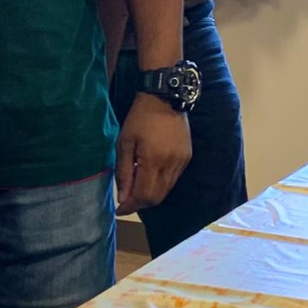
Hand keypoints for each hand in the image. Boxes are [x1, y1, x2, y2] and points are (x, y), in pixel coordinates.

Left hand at [116, 92, 190, 214]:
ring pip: (166, 190)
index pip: (144, 195)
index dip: (131, 206)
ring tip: (137, 187)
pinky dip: (161, 184)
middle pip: (157, 197)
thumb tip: (123, 197)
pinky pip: (173, 179)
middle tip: (127, 200)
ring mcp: (182, 162)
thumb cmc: (139, 118)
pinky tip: (150, 176)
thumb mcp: (124, 142)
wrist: (164, 98)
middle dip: (140, 203)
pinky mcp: (187, 158)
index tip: (120, 209)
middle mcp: (171, 165)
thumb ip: (124, 171)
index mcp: (153, 160)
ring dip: (151, 194)